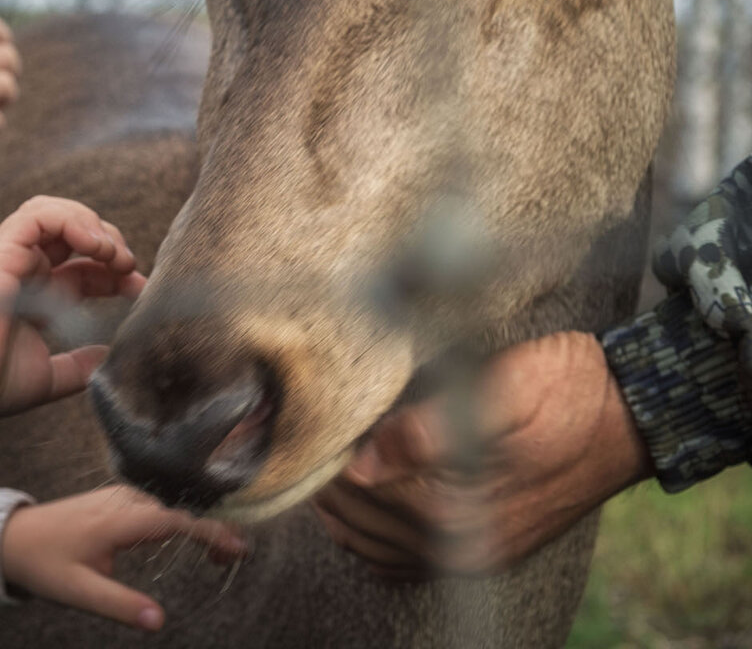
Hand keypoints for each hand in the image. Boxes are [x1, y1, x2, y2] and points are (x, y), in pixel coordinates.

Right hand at [0, 196, 145, 415]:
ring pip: (55, 214)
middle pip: (73, 234)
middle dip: (109, 243)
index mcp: (36, 297)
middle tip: (129, 266)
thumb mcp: (50, 377)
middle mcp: (24, 271)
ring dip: (92, 226)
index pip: (84, 269)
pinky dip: (72, 220)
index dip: (116, 273)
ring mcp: (12, 257)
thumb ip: (78, 367)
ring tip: (112, 253)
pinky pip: (38, 214)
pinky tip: (94, 245)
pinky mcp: (2, 247)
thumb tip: (108, 361)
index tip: (140, 289)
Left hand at [1, 486, 245, 631]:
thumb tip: (158, 622)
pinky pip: (153, 507)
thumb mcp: (80, 592)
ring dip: (192, 528)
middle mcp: (123, 501)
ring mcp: (117, 496)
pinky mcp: (112, 499)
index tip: (240, 548)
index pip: (176, 522)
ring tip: (216, 553)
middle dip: (209, 533)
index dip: (211, 533)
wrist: (9, 537)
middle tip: (232, 561)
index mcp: (119, 521)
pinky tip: (179, 540)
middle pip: (177, 514)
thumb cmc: (43, 564)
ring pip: (166, 509)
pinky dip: (174, 522)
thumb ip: (120, 605)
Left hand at [312, 331, 652, 575]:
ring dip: (342, 505)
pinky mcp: (481, 549)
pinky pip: (401, 561)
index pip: (349, 486)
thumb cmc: (564, 389)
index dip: (327, 446)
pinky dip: (371, 536)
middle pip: (352, 517)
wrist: (629, 413)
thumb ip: (428, 430)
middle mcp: (454, 542)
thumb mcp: (500, 390)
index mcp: (450, 504)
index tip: (320, 412)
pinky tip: (365, 500)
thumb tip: (364, 461)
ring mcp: (468, 552)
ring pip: (367, 543)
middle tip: (321, 427)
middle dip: (326, 474)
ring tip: (334, 456)